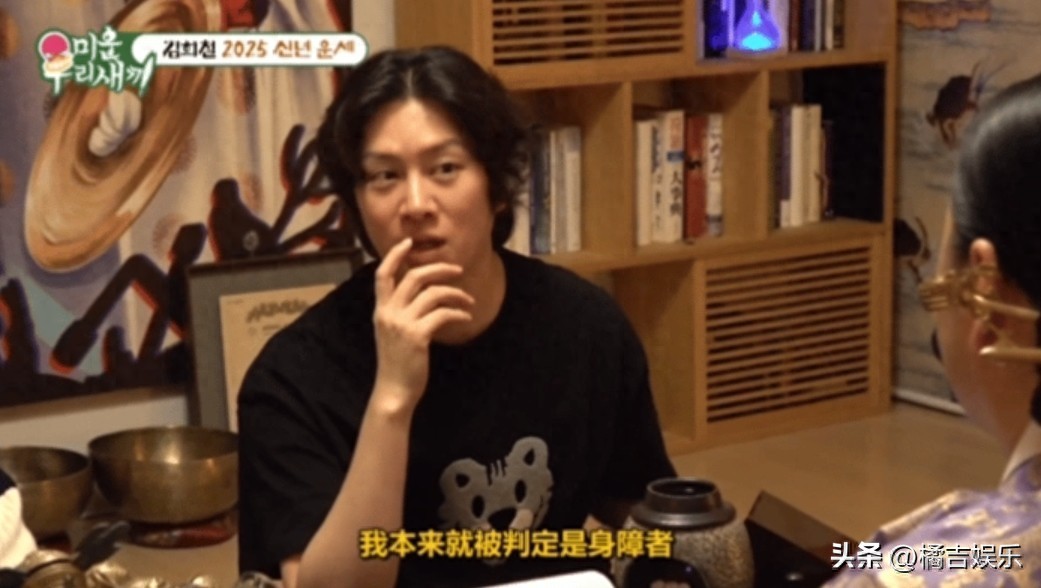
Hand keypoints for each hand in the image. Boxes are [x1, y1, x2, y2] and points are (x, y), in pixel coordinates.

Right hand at [370, 238, 473, 414]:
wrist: (394, 391)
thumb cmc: (397, 363)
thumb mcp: (392, 333)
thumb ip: (400, 312)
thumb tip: (423, 295)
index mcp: (381, 310)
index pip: (383, 275)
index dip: (394, 255)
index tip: (408, 242)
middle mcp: (389, 313)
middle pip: (414, 276)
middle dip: (439, 269)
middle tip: (457, 270)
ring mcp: (402, 324)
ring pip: (433, 294)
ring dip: (456, 293)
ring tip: (469, 300)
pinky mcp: (418, 336)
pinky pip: (443, 313)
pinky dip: (458, 312)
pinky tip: (466, 316)